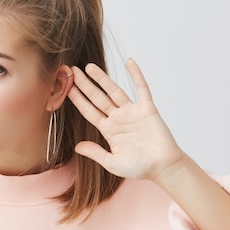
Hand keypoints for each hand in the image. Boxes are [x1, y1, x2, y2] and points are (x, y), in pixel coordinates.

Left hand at [68, 59, 184, 183]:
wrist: (163, 167)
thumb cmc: (140, 167)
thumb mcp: (112, 162)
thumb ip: (95, 153)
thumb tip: (77, 147)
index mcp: (109, 130)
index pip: (89, 111)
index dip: (77, 99)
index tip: (66, 87)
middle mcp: (118, 118)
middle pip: (98, 97)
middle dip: (84, 84)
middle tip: (71, 71)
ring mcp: (132, 112)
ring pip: (114, 91)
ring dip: (102, 78)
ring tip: (89, 66)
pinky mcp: (148, 109)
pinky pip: (141, 88)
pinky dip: (136, 75)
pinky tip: (129, 62)